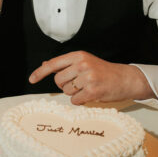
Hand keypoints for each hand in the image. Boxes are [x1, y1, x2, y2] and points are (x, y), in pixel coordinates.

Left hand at [28, 50, 153, 104]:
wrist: (125, 79)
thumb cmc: (104, 71)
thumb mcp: (85, 61)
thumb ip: (66, 64)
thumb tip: (45, 65)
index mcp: (79, 55)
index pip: (54, 64)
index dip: (40, 72)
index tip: (32, 79)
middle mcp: (82, 64)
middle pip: (59, 81)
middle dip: (65, 85)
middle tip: (79, 83)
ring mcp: (88, 77)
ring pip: (67, 91)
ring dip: (75, 93)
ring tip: (88, 87)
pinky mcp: (93, 91)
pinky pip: (75, 100)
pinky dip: (80, 101)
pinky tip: (90, 95)